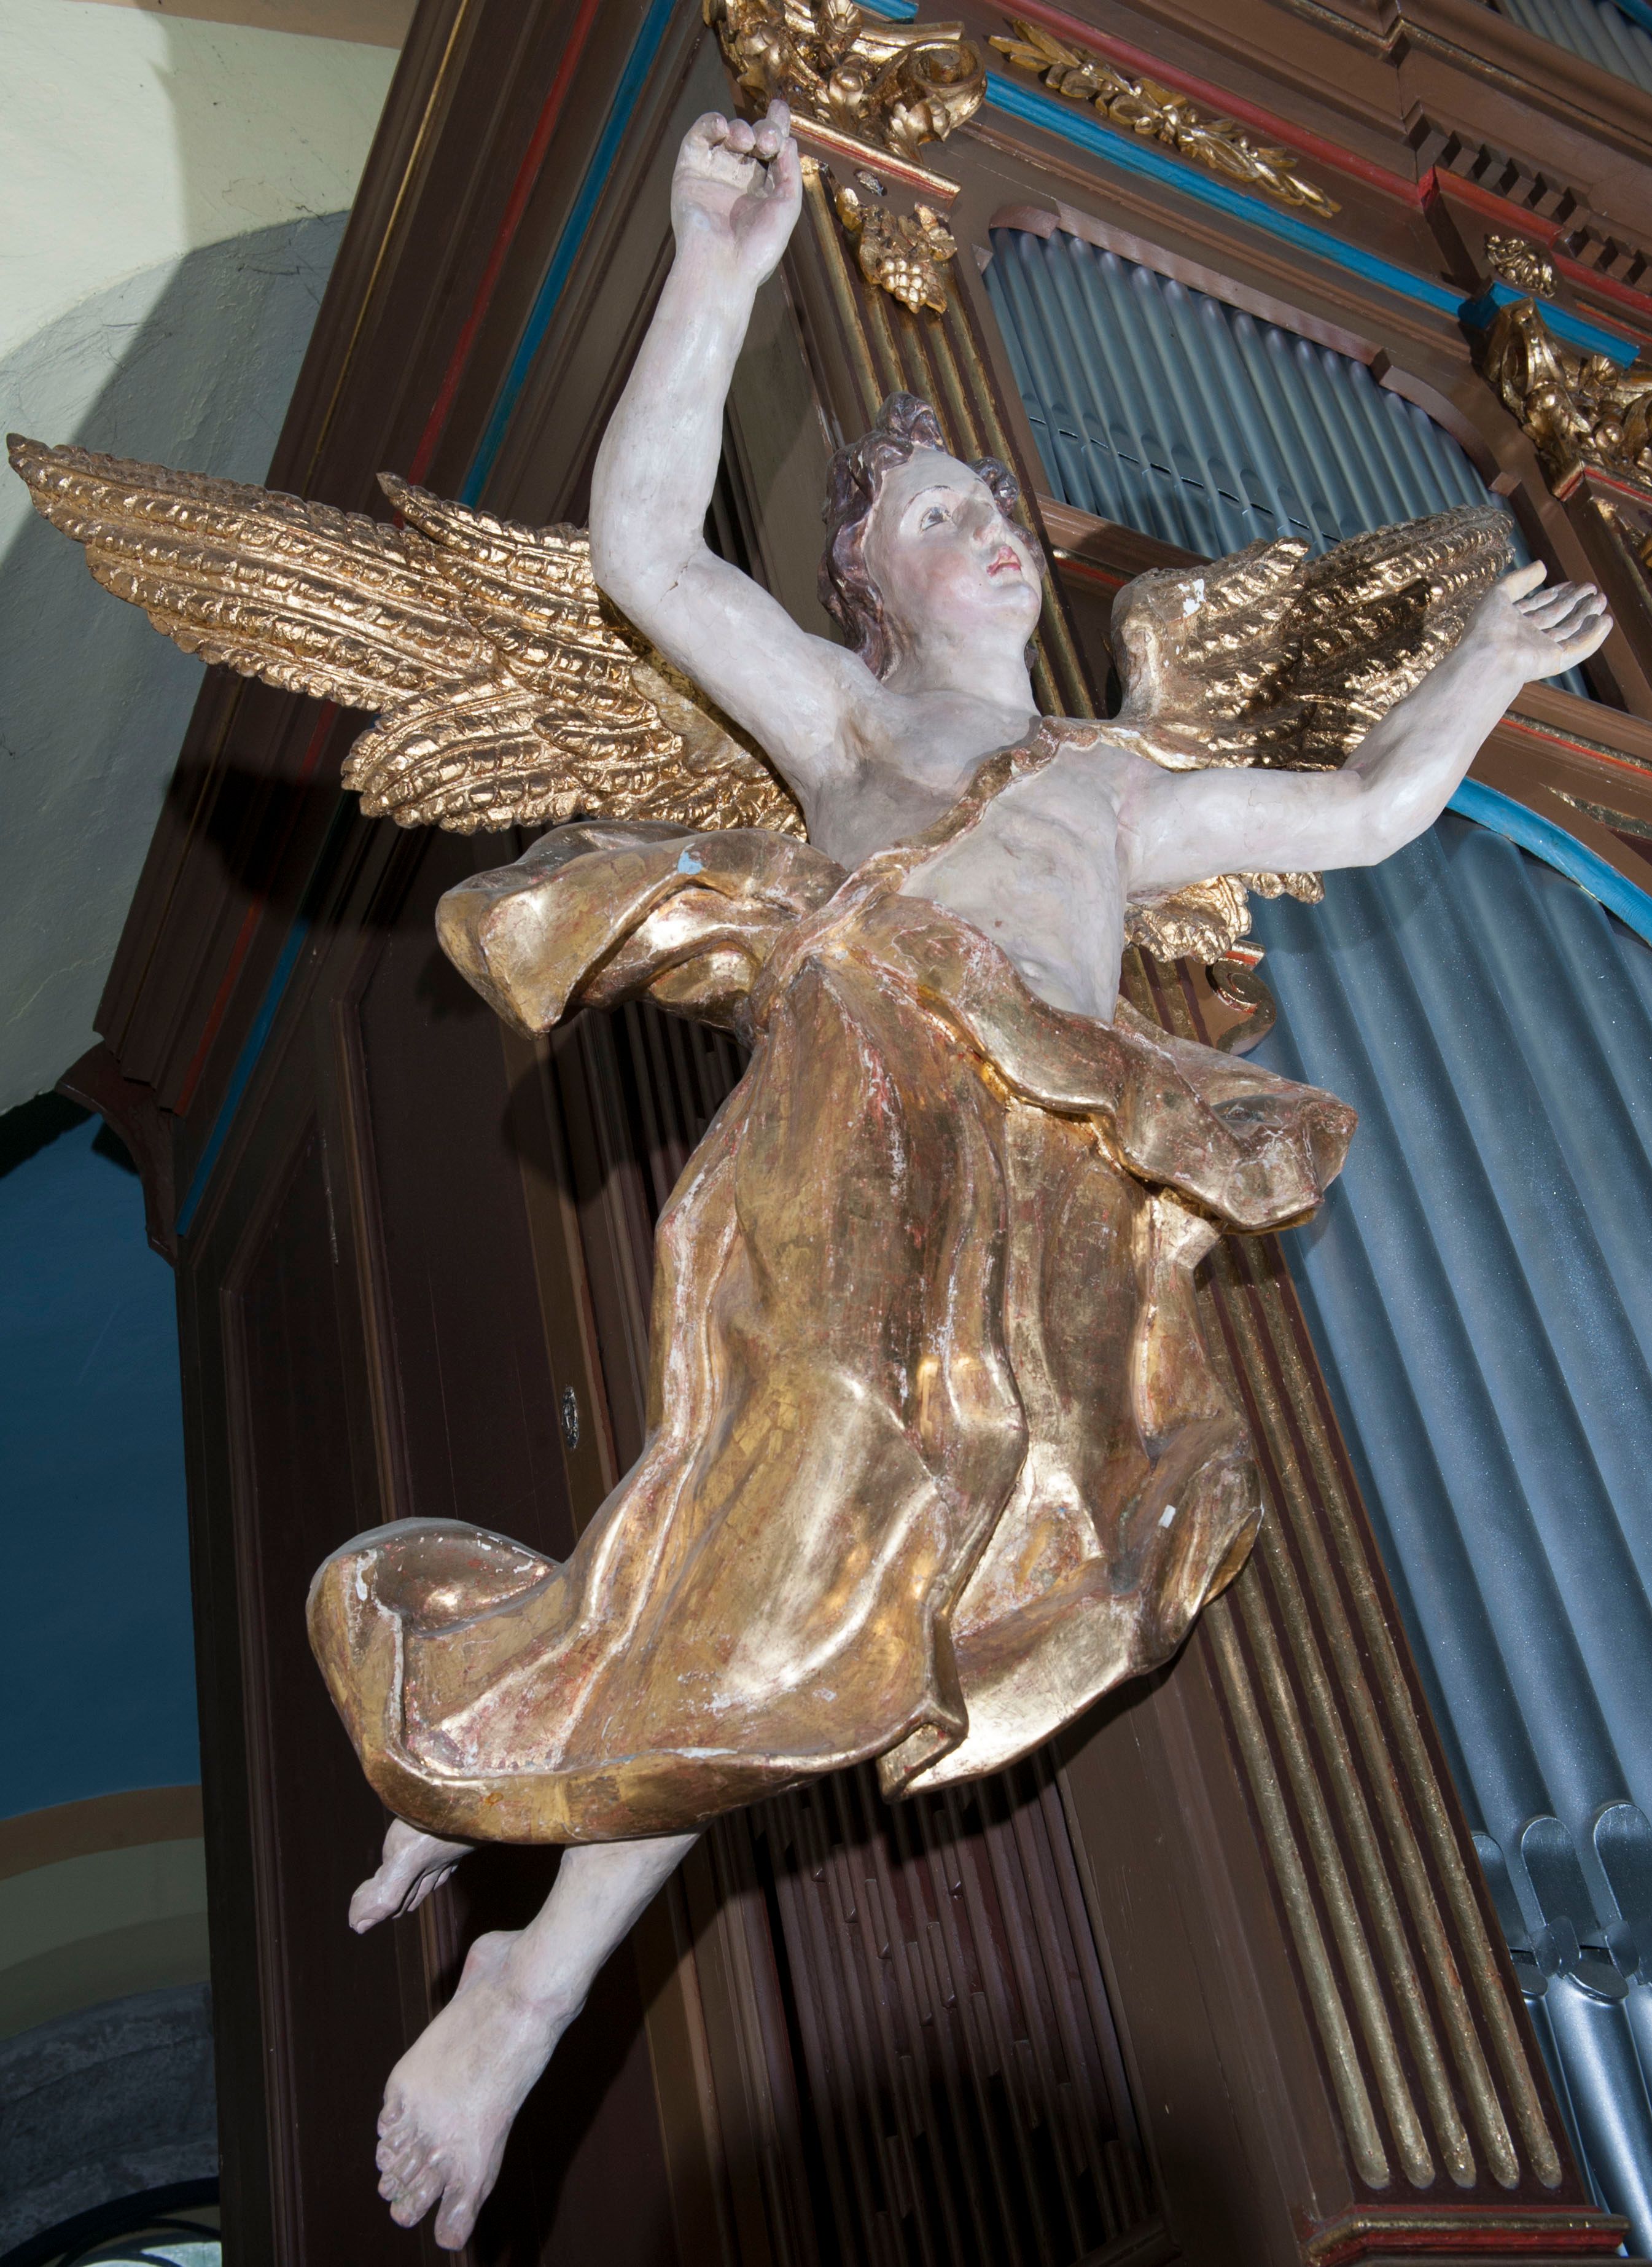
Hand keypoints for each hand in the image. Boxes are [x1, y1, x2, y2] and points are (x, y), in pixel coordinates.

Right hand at [671, 102, 801, 285]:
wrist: (722, 266)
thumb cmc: (758, 247)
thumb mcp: (787, 207)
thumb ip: (790, 171)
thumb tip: (787, 139)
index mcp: (763, 188)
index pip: (771, 149)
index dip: (776, 125)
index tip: (780, 108)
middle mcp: (738, 178)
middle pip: (753, 137)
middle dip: (763, 131)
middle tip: (766, 141)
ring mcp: (714, 173)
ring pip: (728, 134)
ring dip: (740, 129)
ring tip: (746, 141)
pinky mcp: (690, 170)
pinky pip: (699, 137)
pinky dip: (710, 123)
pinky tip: (722, 126)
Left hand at [1465, 560, 1612, 683]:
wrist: (1489, 658)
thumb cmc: (1488, 626)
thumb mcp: (1498, 594)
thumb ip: (1520, 579)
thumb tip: (1542, 566)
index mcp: (1512, 622)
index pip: (1539, 606)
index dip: (1556, 594)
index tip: (1571, 583)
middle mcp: (1527, 637)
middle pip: (1556, 618)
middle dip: (1574, 603)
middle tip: (1592, 588)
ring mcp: (1541, 650)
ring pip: (1569, 631)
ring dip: (1587, 615)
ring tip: (1602, 599)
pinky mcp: (1554, 661)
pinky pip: (1578, 648)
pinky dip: (1593, 636)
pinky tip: (1605, 620)